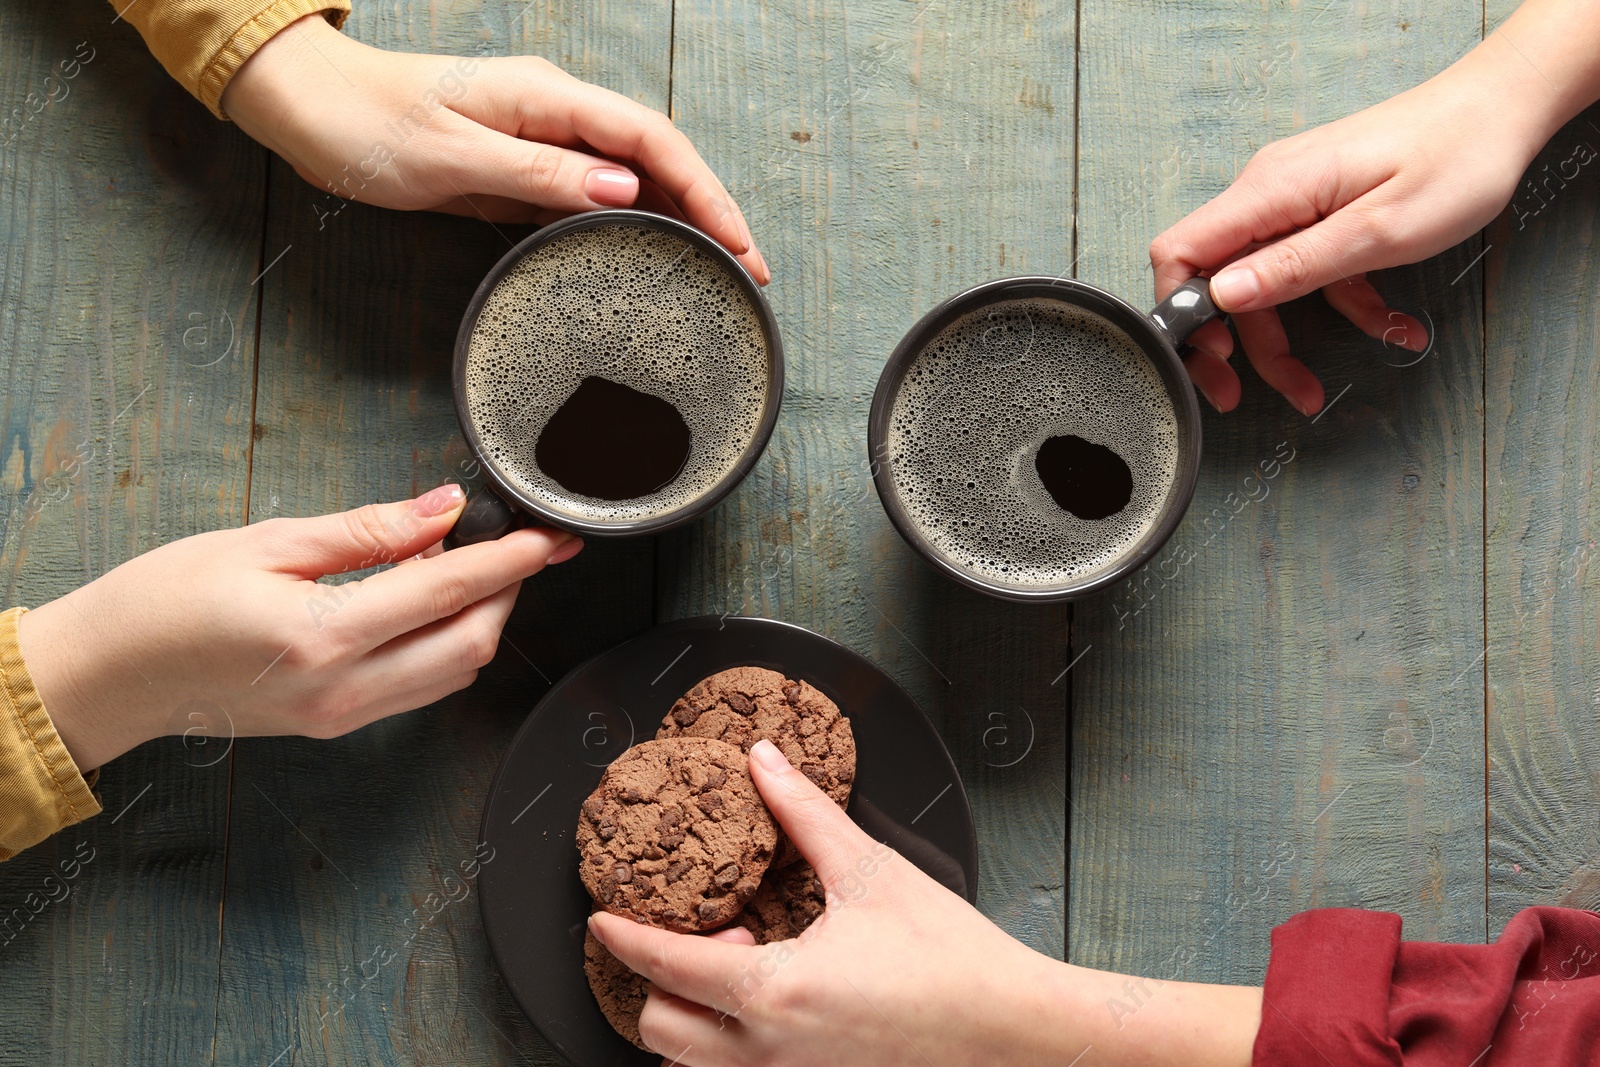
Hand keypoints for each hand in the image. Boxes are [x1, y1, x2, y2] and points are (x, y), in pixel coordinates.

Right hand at [18, 485, 580, 770]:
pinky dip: (445, 645)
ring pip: (453, 674)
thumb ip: (367, 530)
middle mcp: (342, 691)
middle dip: (508, 592)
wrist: (111, 675)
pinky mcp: (336, 725)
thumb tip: (442, 509)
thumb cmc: (167, 600)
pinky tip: (431, 604)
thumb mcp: (267, 542)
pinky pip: (420, 690)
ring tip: (472, 564)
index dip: (509, 559)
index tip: (547, 535)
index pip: (447, 593)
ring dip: (481, 620)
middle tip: (519, 544)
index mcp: (323, 638)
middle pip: (470, 644)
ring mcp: (342, 718)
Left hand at [221, 14, 768, 284]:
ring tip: (719, 270)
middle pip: (657, 156)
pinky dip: (635, 223)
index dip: (704, 191)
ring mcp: (542, 136)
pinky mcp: (524, 164)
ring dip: (680, 219)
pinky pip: (594, 193)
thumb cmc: (367, 126)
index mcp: (545, 96)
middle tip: (750, 270)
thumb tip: (622, 189)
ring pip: (633, 175)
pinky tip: (653, 254)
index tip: (738, 243)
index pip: (650, 139)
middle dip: (711, 210)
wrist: (308, 108)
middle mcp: (555, 110)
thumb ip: (538, 173)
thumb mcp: (451, 156)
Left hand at [592, 740, 1260, 1066]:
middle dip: (661, 981)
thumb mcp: (871, 871)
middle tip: (719, 935)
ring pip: (695, 1065)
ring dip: (693, 1017)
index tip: (602, 920)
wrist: (1013, 1030)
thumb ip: (805, 814)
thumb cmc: (951, 956)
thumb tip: (765, 762)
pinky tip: (774, 1001)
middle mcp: (772, 1053)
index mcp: (776, 992)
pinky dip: (728, 1044)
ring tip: (747, 967)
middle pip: (662, 1031)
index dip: (625, 937)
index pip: (666, 967)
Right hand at [1150, 25, 1571, 414]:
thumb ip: (1296, 266)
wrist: (1500, 111)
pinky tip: (1387, 329)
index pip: (1181, 250)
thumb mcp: (1379, 231)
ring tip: (1314, 390)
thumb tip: (1222, 295)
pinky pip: (1307, 271)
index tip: (1208, 358)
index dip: (1178, 311)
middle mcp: (1270, 193)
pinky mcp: (1322, 211)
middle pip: (1218, 279)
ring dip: (1283, 341)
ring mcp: (1295, 201)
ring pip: (1263, 285)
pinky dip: (1338, 308)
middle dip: (1231, 345)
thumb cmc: (1456, 160)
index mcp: (1272, 191)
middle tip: (1237, 397)